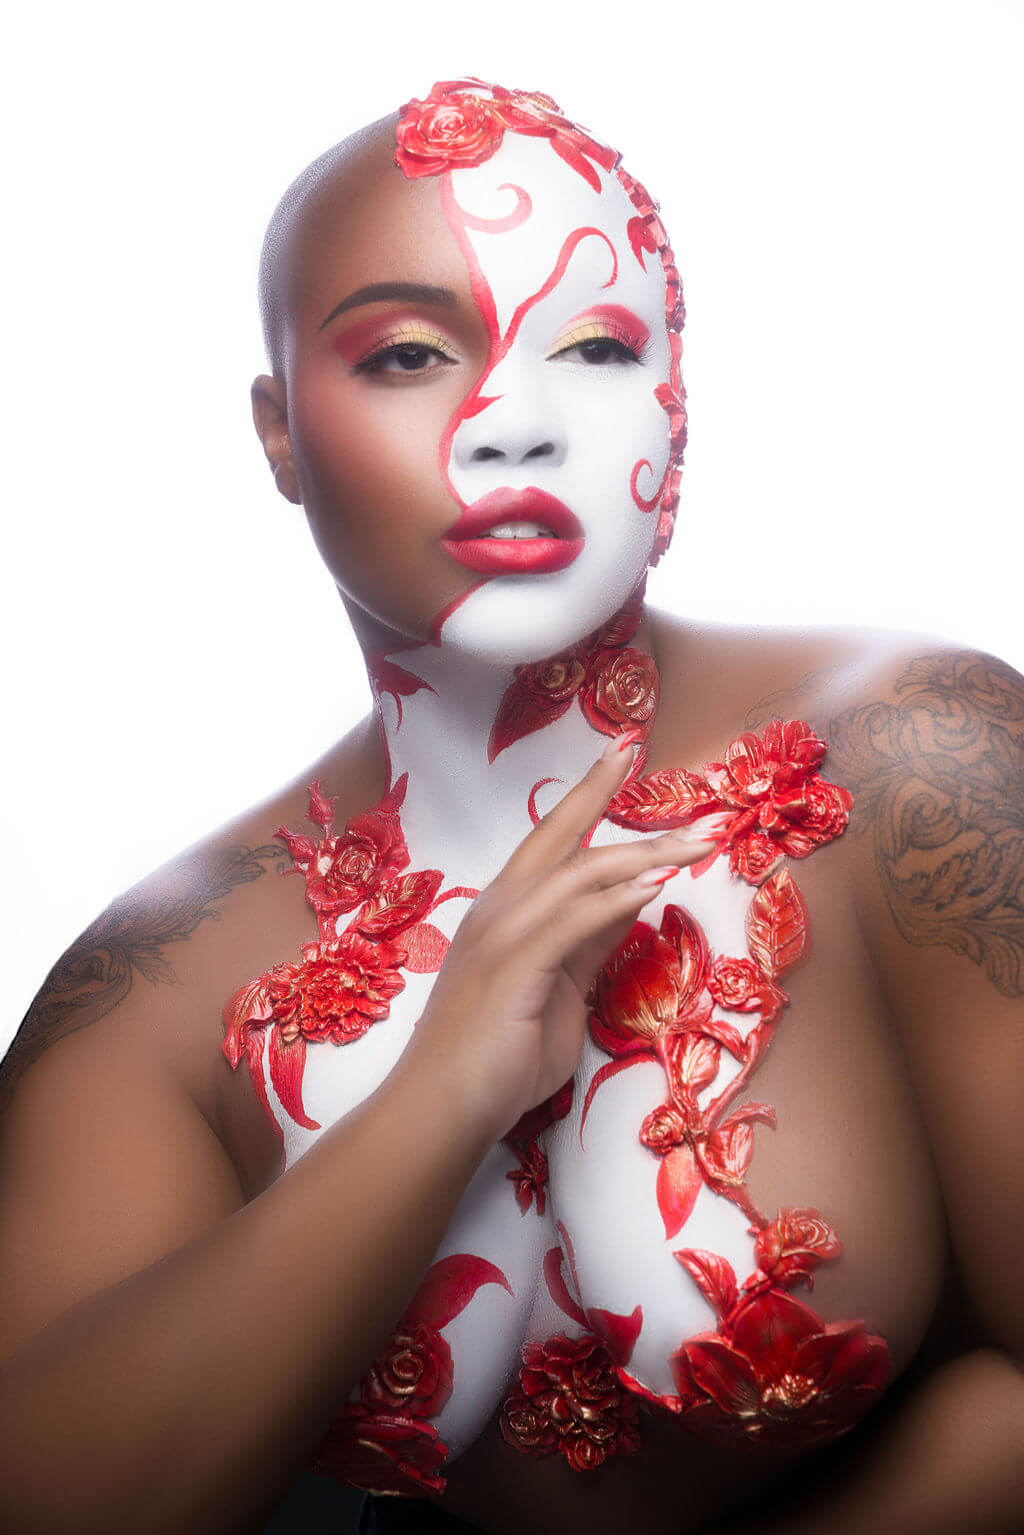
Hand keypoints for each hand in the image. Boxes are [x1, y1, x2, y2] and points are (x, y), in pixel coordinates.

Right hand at [407, 736, 726, 1143]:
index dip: (587, 795)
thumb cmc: (495, 1058)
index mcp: (505, 911)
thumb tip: (634, 900)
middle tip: (640, 754)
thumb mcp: (558, 988)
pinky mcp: (512, 968)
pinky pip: (571, 921)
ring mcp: (502, 936)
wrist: (441, 1110)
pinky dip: (615, 899)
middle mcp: (499, 910)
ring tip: (695, 842)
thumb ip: (590, 943)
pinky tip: (654, 884)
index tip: (622, 753)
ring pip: (576, 874)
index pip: (550, 840)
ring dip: (641, 854)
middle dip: (601, 791)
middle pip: (557, 836)